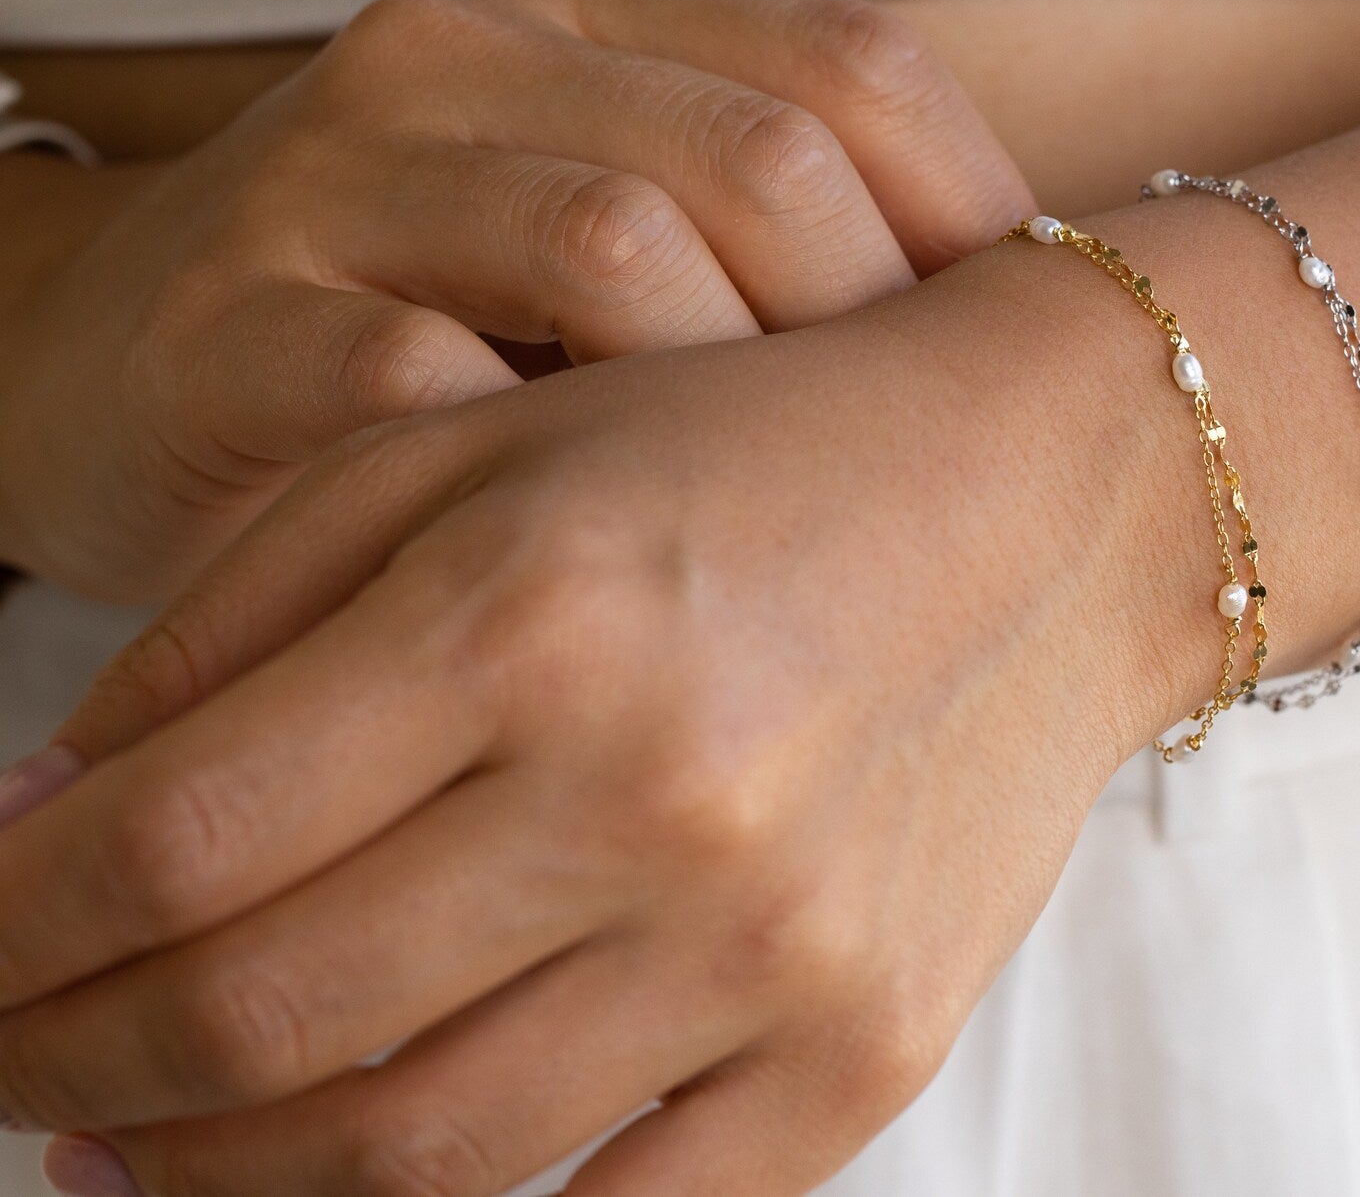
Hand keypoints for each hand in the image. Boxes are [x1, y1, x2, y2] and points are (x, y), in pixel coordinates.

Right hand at [0, 0, 1030, 599]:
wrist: (125, 359)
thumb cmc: (422, 315)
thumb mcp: (590, 241)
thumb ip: (753, 246)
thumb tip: (997, 343)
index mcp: (589, 19)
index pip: (851, 69)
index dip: (972, 217)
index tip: (1021, 369)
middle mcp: (468, 56)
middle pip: (756, 156)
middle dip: (868, 331)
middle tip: (913, 486)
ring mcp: (338, 173)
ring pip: (608, 242)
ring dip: (722, 408)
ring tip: (769, 537)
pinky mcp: (227, 318)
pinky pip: (422, 385)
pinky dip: (535, 476)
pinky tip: (592, 568)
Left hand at [0, 250, 1186, 1196]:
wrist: (1044, 499)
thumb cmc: (744, 446)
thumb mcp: (479, 454)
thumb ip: (246, 614)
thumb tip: (52, 812)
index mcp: (536, 608)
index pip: (175, 841)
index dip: (4, 924)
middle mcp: (656, 793)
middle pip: (264, 1023)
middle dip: (72, 1062)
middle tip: (16, 1057)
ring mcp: (772, 950)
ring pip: (409, 1163)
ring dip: (217, 1172)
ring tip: (140, 1133)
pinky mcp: (861, 1050)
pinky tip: (361, 1175)